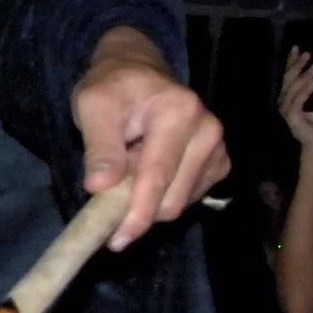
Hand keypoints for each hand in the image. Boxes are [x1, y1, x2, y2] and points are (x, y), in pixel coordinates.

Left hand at [76, 28, 226, 246]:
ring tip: (130, 168)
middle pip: (172, 200)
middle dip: (138, 208)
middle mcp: (208, 131)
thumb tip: (101, 186)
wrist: (139, 72)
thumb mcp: (93, 105)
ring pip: (180, 204)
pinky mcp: (220, 163)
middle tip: (108, 192)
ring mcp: (218, 149)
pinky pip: (189, 199)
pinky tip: (149, 171)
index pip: (158, 176)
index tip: (115, 240)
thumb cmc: (114, 87)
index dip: (136, 214)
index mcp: (180, 112)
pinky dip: (164, 195)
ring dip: (149, 200)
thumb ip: (98, 145)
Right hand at [276, 46, 312, 163]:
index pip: (289, 75)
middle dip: (298, 65)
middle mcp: (284, 100)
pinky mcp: (291, 116)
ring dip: (304, 76)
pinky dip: (305, 91)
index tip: (296, 48)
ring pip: (293, 88)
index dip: (291, 61)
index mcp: (289, 95)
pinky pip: (298, 101)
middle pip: (289, 78)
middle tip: (308, 54)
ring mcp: (286, 109)